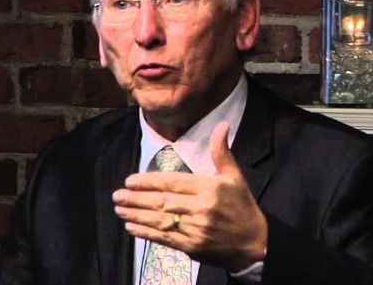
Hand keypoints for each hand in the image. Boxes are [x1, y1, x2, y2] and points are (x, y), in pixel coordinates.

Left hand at [112, 121, 266, 271]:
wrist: (255, 243)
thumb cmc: (242, 207)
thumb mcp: (234, 177)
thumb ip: (221, 152)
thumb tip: (222, 125)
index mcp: (209, 189)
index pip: (173, 183)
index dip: (149, 182)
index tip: (130, 181)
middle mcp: (201, 208)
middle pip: (162, 202)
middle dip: (136, 199)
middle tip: (117, 195)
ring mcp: (196, 229)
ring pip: (160, 220)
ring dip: (137, 215)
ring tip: (119, 209)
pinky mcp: (193, 247)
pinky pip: (165, 239)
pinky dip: (146, 233)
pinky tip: (131, 227)